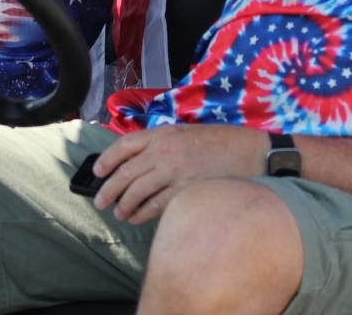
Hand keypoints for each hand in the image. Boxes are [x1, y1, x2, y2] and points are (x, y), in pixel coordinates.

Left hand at [92, 125, 266, 223]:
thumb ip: (163, 143)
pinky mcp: (186, 191)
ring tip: (119, 213)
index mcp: (164, 133)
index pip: (124, 145)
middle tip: (100, 201)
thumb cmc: (223, 143)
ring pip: (136, 191)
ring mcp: (175, 172)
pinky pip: (155, 206)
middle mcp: (165, 151)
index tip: (97, 171)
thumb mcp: (188, 133)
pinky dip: (142, 214)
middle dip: (109, 189)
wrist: (253, 152)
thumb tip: (139, 162)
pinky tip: (137, 218)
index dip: (106, 159)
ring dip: (123, 204)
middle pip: (126, 172)